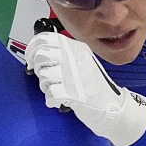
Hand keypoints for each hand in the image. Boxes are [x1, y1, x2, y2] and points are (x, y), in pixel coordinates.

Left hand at [23, 31, 145, 145]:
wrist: (114, 107)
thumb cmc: (95, 87)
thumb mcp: (81, 63)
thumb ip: (62, 56)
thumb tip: (37, 54)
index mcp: (76, 48)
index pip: (45, 38)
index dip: (32, 49)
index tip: (31, 60)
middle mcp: (75, 57)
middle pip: (41, 56)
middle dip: (39, 69)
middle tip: (48, 78)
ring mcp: (74, 74)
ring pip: (44, 75)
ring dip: (46, 87)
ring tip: (57, 91)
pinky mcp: (73, 93)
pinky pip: (50, 94)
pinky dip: (51, 100)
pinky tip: (60, 101)